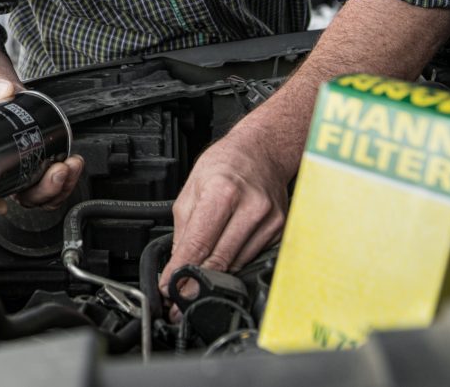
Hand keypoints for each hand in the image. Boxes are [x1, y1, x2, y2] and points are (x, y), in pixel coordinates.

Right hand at [0, 73, 84, 213]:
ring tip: (72, 163)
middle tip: (57, 170)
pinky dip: (68, 177)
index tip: (1, 204)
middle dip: (44, 190)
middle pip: (24, 198)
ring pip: (43, 194)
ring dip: (61, 186)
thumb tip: (5, 91)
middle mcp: (6, 175)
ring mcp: (26, 172)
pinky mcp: (42, 163)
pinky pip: (56, 182)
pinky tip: (73, 162)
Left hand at [159, 126, 291, 293]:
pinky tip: (224, 256)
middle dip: (196, 283)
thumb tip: (177, 264)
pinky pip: (251, 258)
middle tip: (180, 298)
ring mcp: (270, 220)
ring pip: (236, 264)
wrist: (262, 151)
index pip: (199, 244)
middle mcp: (251, 207)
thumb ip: (183, 230)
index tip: (169, 289)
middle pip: (220, 260)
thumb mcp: (192, 189)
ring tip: (198, 278)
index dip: (181, 271)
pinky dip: (234, 263)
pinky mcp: (279, 230)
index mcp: (223, 192)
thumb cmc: (225, 164)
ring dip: (216, 275)